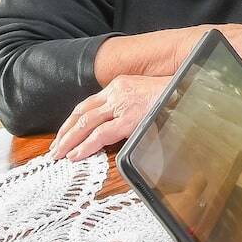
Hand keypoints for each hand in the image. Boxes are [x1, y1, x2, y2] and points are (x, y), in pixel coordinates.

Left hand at [49, 74, 169, 159]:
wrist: (187, 91)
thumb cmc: (170, 96)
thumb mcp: (143, 95)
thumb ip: (127, 105)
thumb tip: (116, 123)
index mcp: (118, 86)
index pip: (87, 105)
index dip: (72, 121)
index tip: (64, 134)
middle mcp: (115, 93)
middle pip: (81, 114)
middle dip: (65, 133)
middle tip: (55, 148)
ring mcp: (121, 106)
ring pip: (85, 124)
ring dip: (69, 141)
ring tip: (59, 154)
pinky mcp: (129, 119)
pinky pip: (100, 135)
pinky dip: (85, 146)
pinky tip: (76, 155)